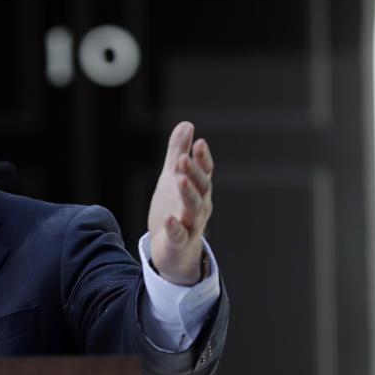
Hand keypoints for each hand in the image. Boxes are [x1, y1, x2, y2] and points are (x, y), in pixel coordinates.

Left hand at [147, 122, 213, 285]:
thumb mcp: (173, 178)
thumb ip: (178, 152)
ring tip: (179, 179)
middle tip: (183, 158)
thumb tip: (187, 124)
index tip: (199, 142)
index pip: (205, 171)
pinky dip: (175, 227)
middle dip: (193, 173)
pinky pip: (179, 234)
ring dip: (188, 193)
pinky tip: (169, 219)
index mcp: (199, 190)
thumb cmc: (175, 210)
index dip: (203, 158)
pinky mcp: (179, 242)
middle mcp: (200, 206)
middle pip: (201, 188)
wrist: (172, 251)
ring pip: (194, 209)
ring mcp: (192, 225)